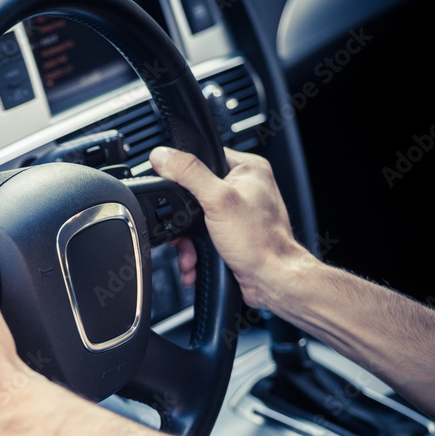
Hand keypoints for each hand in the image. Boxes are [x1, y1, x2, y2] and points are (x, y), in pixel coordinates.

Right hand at [149, 146, 312, 308]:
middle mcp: (245, 188)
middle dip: (185, 221)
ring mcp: (239, 212)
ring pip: (197, 220)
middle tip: (184, 232)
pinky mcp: (233, 234)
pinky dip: (195, 251)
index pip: (204, 158)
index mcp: (247, 169)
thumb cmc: (260, 242)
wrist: (272, 280)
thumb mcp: (218, 200)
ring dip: (187, 241)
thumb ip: (188, 173)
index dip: (184, 175)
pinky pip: (203, 236)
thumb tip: (162, 155)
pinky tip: (195, 261)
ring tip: (190, 254)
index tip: (176, 192)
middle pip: (195, 193)